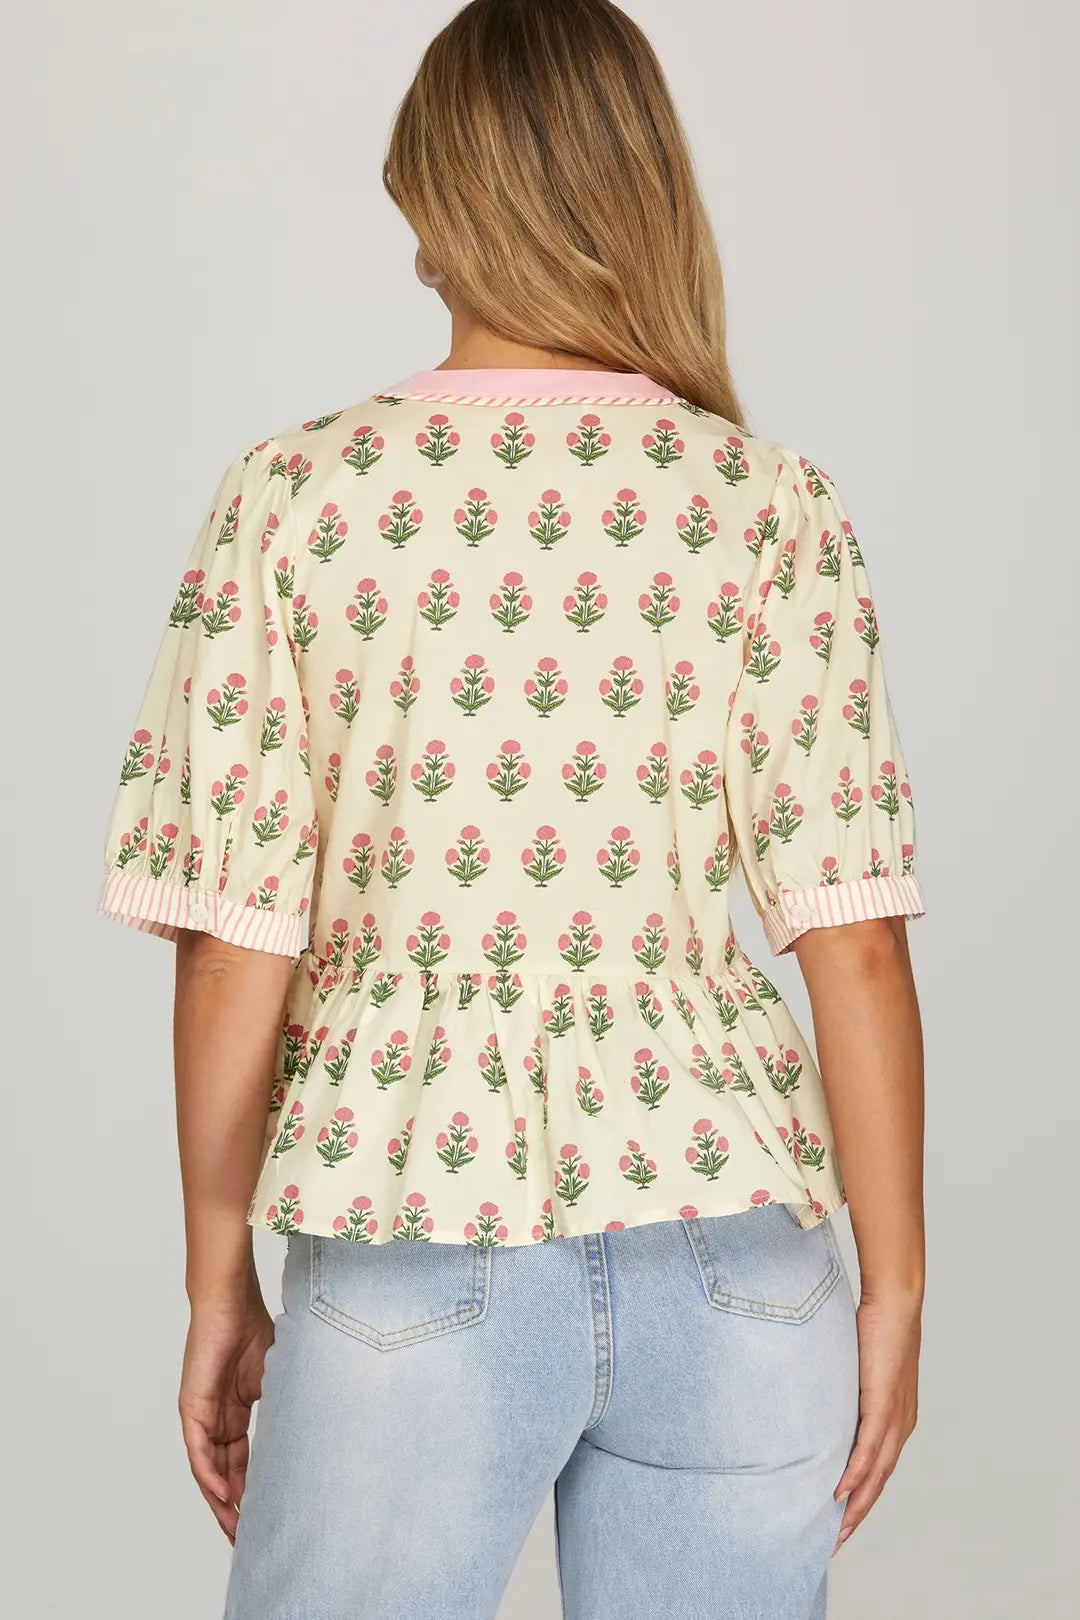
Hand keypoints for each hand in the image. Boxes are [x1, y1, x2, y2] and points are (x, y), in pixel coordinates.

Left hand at [178, 1286, 274, 1541]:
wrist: (231, 1301)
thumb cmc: (254, 1327)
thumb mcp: (276, 1378)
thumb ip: (281, 1407)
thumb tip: (309, 1434)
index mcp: (235, 1413)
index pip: (241, 1462)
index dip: (251, 1490)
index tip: (266, 1516)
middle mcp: (216, 1419)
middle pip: (223, 1473)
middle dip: (235, 1507)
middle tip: (248, 1537)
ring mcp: (202, 1414)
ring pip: (209, 1469)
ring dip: (221, 1500)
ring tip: (236, 1527)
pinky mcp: (192, 1407)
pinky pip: (199, 1451)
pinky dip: (209, 1474)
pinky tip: (223, 1495)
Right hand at [832, 1288, 920, 1553]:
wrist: (896, 1302)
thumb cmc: (877, 1328)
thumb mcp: (861, 1369)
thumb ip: (849, 1391)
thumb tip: (822, 1400)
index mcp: (897, 1419)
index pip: (880, 1469)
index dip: (863, 1498)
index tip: (843, 1520)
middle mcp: (900, 1425)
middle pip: (880, 1481)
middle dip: (858, 1513)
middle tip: (836, 1541)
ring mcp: (895, 1417)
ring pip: (876, 1473)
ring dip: (857, 1503)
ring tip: (837, 1527)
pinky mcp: (883, 1403)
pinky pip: (869, 1448)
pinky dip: (856, 1472)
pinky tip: (842, 1491)